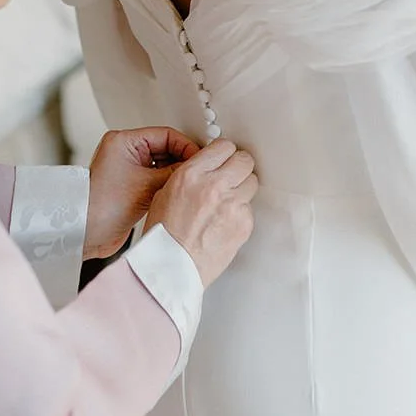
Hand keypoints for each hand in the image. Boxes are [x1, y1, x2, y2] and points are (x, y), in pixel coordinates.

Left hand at [85, 126, 201, 259]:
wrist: (84, 232)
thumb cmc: (102, 207)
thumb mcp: (147, 186)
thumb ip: (175, 173)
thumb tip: (195, 167)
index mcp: (124, 141)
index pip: (166, 135)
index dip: (186, 146)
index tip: (200, 160)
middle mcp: (125, 151)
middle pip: (165, 148)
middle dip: (182, 161)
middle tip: (199, 173)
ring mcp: (128, 169)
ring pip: (162, 165)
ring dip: (175, 175)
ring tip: (190, 185)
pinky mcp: (131, 186)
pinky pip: (155, 179)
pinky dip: (167, 185)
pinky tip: (178, 194)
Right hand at [144, 138, 257, 287]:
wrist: (172, 268)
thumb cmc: (164, 237)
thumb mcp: (165, 193)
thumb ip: (189, 176)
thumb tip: (205, 168)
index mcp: (192, 175)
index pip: (224, 147)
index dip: (225, 153)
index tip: (224, 157)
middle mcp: (214, 185)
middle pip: (244, 160)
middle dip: (239, 166)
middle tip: (233, 173)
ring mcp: (232, 204)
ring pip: (251, 182)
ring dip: (241, 188)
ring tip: (227, 201)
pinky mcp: (244, 223)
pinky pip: (250, 208)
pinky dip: (240, 212)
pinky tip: (225, 221)